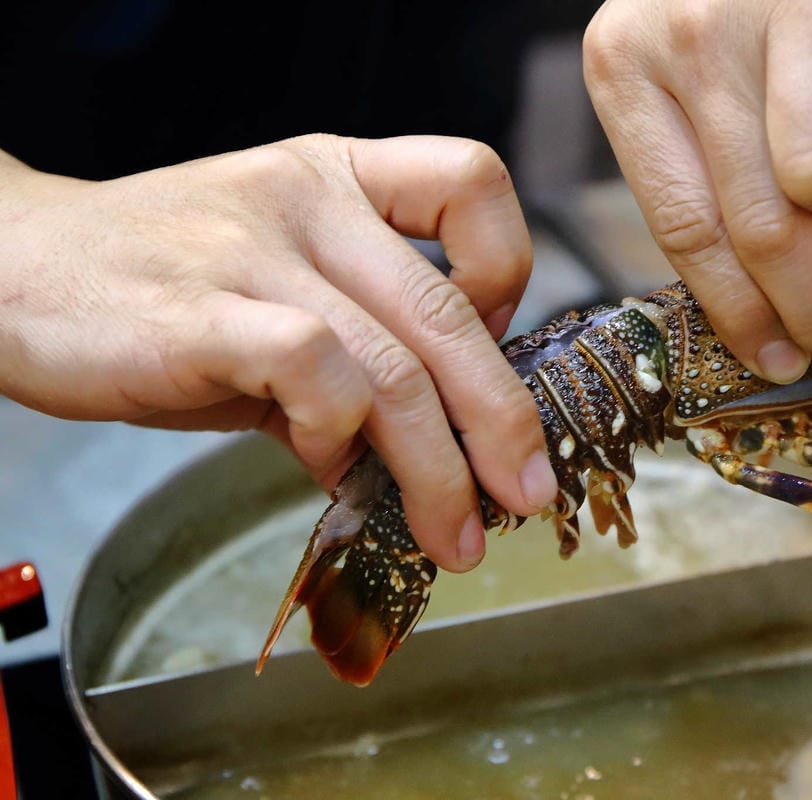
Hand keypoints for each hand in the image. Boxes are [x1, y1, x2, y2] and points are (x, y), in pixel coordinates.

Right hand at [0, 136, 558, 571]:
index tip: (494, 344)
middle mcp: (310, 200)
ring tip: (452, 531)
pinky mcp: (202, 313)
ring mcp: (256, 251)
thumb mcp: (271, 297)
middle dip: (503, 419)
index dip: (507, 271)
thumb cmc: (156, 288)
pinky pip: (315, 371)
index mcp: (340, 178)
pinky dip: (339, 435)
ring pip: (394, 363)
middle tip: (524, 491)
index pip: (472, 182)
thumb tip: (412, 465)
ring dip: (438, 467)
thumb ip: (349, 366)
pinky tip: (324, 465)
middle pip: (450, 312)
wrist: (13, 269)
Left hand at [584, 0, 811, 381]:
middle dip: (811, 306)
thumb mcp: (683, 68)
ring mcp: (773, 3)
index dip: (737, 312)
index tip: (777, 363)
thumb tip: (748, 296)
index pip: (682, 227)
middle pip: (755, 223)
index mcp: (624, 69)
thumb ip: (698, 162)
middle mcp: (685, 35)